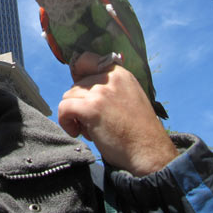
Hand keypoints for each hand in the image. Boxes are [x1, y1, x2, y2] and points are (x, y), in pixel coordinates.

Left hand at [58, 52, 176, 175]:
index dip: (78, 74)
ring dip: (73, 114)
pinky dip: (65, 122)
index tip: (81, 92)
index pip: (86, 59)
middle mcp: (110, 78)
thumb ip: (109, 87)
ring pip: (68, 97)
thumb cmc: (138, 132)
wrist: (149, 153)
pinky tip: (77, 132)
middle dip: (79, 103)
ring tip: (90, 129)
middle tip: (93, 122)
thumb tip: (81, 83)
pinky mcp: (91, 107)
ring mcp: (100, 92)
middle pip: (76, 85)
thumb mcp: (128, 97)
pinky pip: (64, 108)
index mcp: (120, 73)